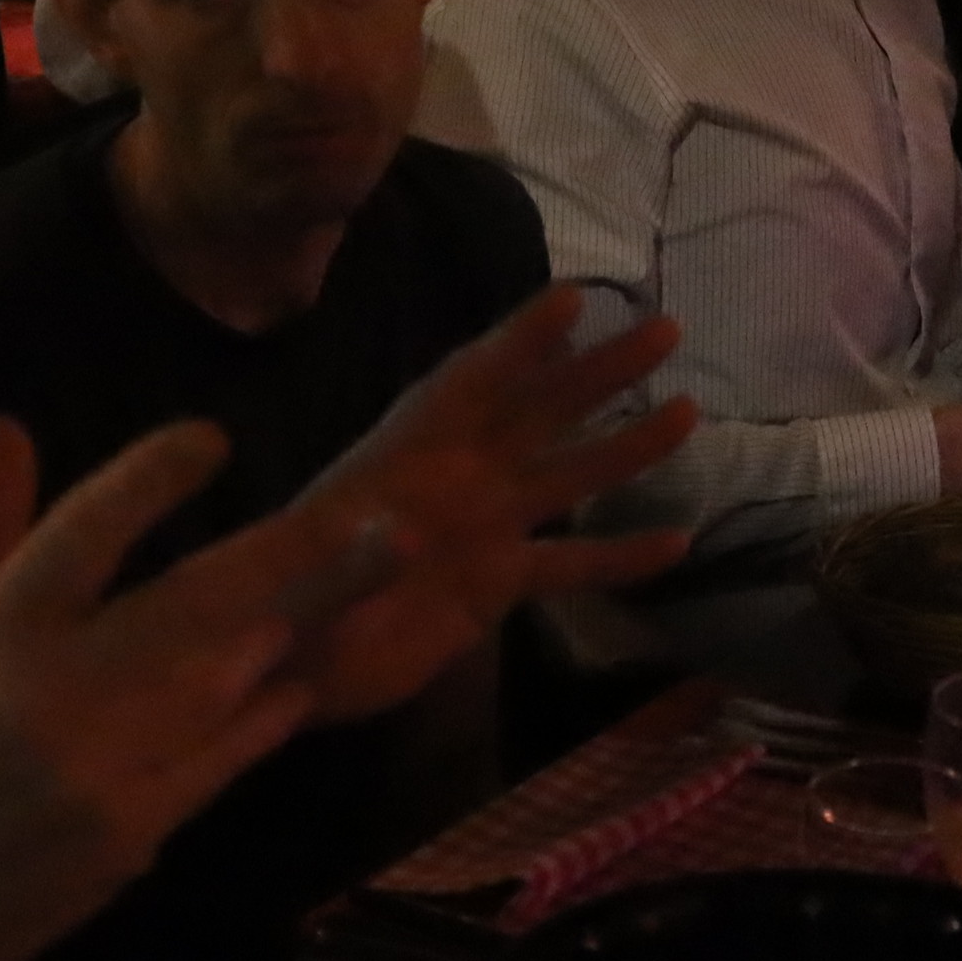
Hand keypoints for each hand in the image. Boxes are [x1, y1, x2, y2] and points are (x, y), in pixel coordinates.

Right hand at [0, 417, 329, 960]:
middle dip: (291, 557)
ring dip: (292, 628)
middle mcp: (54, 687)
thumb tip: (9, 423)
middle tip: (382, 520)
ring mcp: (101, 761)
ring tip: (364, 578)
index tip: (210, 439)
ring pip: (221, 680)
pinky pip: (221, 756)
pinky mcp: (135, 824)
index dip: (148, 478)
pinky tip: (299, 682)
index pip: (83, 531)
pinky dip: (265, 717)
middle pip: (190, 601)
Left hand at [285, 286, 698, 720]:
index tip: (574, 298)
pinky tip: (677, 545)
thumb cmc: (282, 599)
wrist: (274, 661)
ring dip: (624, 449)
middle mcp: (458, 477)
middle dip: (598, 370)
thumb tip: (410, 537)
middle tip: (665, 329)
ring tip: (687, 414)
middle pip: (538, 410)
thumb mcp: (309, 569)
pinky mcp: (494, 584)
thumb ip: (361, 554)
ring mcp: (482, 528)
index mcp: (407, 454)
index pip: (470, 383)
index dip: (519, 340)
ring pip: (566, 478)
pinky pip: (566, 565)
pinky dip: (618, 557)